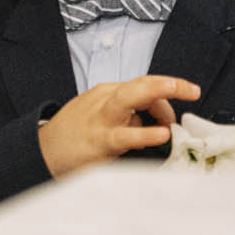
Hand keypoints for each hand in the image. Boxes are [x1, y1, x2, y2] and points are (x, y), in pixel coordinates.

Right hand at [37, 74, 200, 177]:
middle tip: (192, 90)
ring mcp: (101, 120)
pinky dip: (144, 135)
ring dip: (156, 95)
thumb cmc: (75, 132)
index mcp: (108, 93)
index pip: (144, 84)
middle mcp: (105, 101)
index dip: (169, 90)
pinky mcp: (99, 142)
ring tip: (179, 96)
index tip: (189, 95)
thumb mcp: (100, 114)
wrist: (43, 150)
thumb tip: (158, 122)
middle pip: (139, 85)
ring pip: (129, 99)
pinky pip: (124, 136)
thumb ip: (129, 115)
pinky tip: (160, 136)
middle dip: (167, 85)